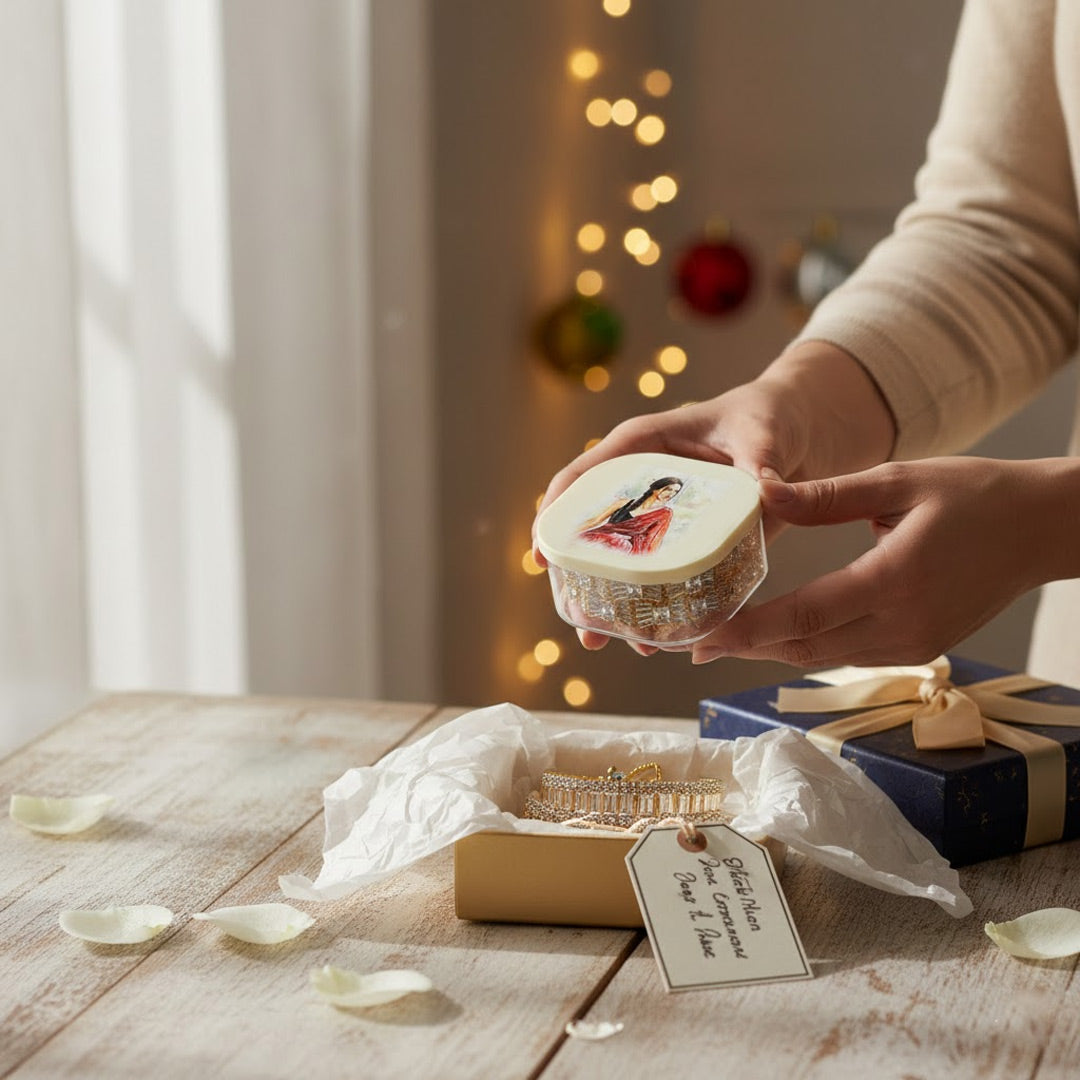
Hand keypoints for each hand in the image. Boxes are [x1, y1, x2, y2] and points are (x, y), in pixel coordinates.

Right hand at [531, 342, 895, 652]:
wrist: (795, 432)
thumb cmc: (767, 418)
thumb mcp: (762, 433)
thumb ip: (761, 462)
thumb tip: (767, 492)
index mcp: (642, 445)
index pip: (583, 476)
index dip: (555, 514)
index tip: (542, 556)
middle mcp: (640, 484)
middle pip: (589, 530)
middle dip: (575, 576)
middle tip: (576, 617)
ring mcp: (659, 517)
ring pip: (617, 562)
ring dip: (607, 603)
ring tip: (602, 641)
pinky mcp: (683, 543)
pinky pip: (657, 578)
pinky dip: (650, 608)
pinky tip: (652, 640)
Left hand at [691, 456, 1079, 668]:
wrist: (1041, 529)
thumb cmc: (974, 494)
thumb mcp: (898, 480)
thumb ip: (826, 496)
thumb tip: (762, 492)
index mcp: (894, 580)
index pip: (805, 615)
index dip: (748, 629)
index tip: (702, 634)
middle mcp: (902, 624)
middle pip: (805, 646)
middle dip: (745, 646)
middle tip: (691, 642)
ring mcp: (913, 644)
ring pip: (823, 656)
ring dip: (771, 650)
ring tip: (721, 639)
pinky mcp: (918, 648)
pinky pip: (847, 654)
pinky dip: (806, 646)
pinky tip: (774, 634)